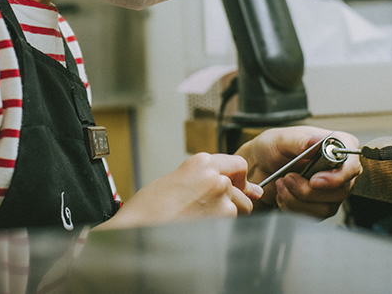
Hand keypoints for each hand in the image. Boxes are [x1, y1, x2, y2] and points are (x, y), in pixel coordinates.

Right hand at [98, 153, 262, 229]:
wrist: (138, 226)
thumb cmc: (152, 206)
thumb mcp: (179, 180)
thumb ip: (209, 179)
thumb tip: (253, 190)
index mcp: (201, 162)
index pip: (238, 165)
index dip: (238, 178)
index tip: (236, 186)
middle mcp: (215, 176)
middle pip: (241, 189)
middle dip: (233, 199)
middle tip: (209, 209)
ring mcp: (221, 197)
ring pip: (241, 208)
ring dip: (227, 214)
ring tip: (198, 219)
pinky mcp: (223, 218)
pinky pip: (233, 224)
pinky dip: (222, 228)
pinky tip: (200, 228)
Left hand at [236, 127, 361, 218]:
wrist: (258, 165)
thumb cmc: (273, 147)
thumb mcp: (282, 139)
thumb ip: (300, 141)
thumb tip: (318, 141)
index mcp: (337, 145)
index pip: (351, 165)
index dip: (336, 177)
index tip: (314, 181)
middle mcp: (340, 168)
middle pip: (341, 191)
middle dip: (308, 191)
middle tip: (287, 178)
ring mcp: (332, 188)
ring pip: (328, 208)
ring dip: (298, 200)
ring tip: (281, 184)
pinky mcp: (321, 204)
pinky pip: (315, 216)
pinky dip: (294, 208)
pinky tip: (283, 194)